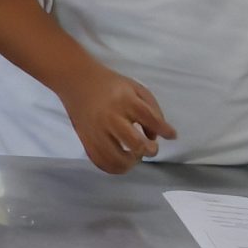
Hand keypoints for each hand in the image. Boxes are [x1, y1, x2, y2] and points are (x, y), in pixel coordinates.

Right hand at [58, 64, 177, 173]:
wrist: (76, 80)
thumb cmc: (110, 84)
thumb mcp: (135, 87)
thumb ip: (152, 109)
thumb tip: (154, 136)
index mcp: (124, 101)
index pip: (150, 119)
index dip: (165, 130)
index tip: (172, 135)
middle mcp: (109, 117)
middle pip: (134, 143)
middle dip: (149, 149)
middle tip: (150, 147)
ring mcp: (95, 130)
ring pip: (116, 158)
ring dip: (131, 162)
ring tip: (134, 155)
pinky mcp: (85, 139)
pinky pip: (100, 161)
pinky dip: (114, 167)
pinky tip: (121, 160)